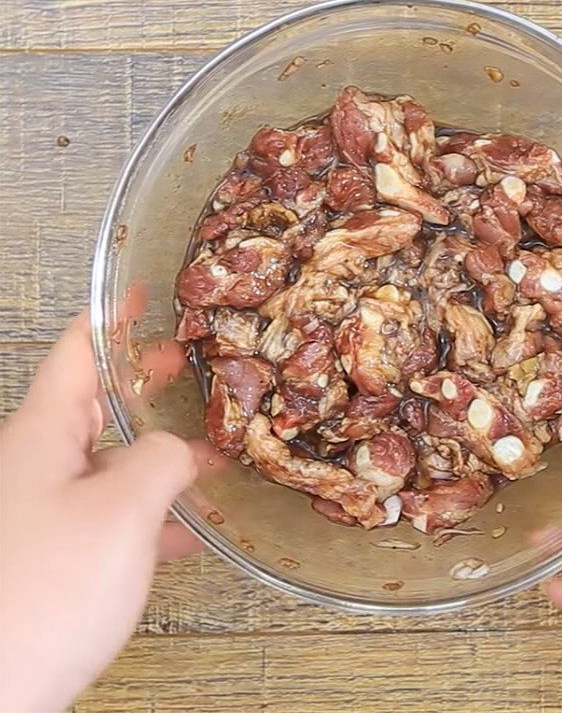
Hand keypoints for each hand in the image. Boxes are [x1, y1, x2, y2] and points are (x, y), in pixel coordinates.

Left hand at [0, 313, 200, 711]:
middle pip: (93, 402)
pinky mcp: (53, 553)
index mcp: (43, 435)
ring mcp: (42, 510)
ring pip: (106, 461)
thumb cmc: (46, 591)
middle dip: (141, 380)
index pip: (78, 352)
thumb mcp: (121, 511)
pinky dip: (148, 509)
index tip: (143, 290)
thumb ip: (160, 460)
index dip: (114, 316)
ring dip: (154, 450)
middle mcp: (36, 464)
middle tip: (186, 364)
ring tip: (205, 448)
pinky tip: (186, 530)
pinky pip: (106, 513)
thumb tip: (179, 450)